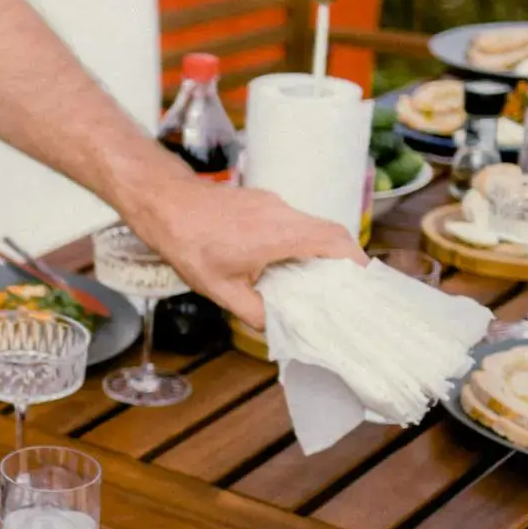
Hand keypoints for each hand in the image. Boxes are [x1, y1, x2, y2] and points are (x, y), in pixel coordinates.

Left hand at [131, 180, 365, 330]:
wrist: (163, 204)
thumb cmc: (188, 244)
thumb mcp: (220, 289)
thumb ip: (253, 311)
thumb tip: (275, 328)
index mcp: (279, 234)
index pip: (335, 240)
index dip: (355, 260)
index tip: (363, 282)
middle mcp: (282, 213)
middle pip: (329, 232)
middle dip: (341, 260)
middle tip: (342, 287)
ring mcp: (271, 203)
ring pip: (310, 225)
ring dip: (318, 250)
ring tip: (314, 280)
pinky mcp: (260, 200)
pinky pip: (291, 220)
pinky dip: (298, 240)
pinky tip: (284, 263)